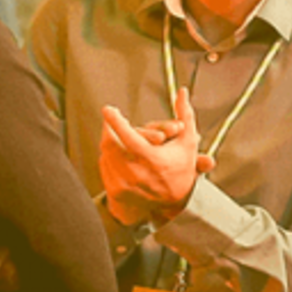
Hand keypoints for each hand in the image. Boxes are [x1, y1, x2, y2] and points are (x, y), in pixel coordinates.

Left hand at [98, 90, 213, 223]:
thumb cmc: (181, 167)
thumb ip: (185, 115)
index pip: (129, 138)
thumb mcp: (187, 142)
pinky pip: (104, 166)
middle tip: (112, 119)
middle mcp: (137, 174)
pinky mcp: (116, 191)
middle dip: (109, 128)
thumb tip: (182, 91)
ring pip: (105, 154)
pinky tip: (116, 152)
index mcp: (153, 160)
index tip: (108, 109)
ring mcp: (125, 184)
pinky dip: (108, 156)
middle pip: (111, 144)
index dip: (116, 122)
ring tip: (115, 134)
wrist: (174, 200)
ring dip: (108, 141)